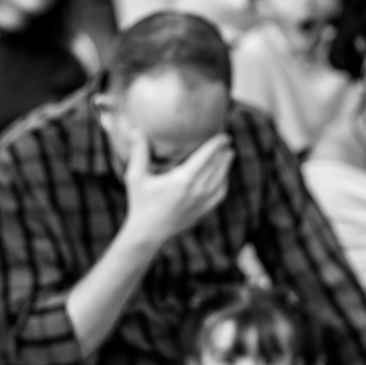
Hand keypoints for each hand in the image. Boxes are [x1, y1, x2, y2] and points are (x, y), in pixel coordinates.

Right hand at [122, 132, 233, 249]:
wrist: (147, 234)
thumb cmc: (140, 203)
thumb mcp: (136, 177)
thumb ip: (139, 153)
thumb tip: (136, 130)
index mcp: (183, 179)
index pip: (207, 156)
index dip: (218, 144)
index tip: (224, 135)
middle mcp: (197, 190)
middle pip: (218, 166)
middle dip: (224, 152)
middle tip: (227, 142)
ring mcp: (202, 202)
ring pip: (221, 179)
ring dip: (226, 166)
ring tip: (229, 155)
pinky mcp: (202, 212)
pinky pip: (220, 194)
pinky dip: (224, 183)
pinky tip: (223, 177)